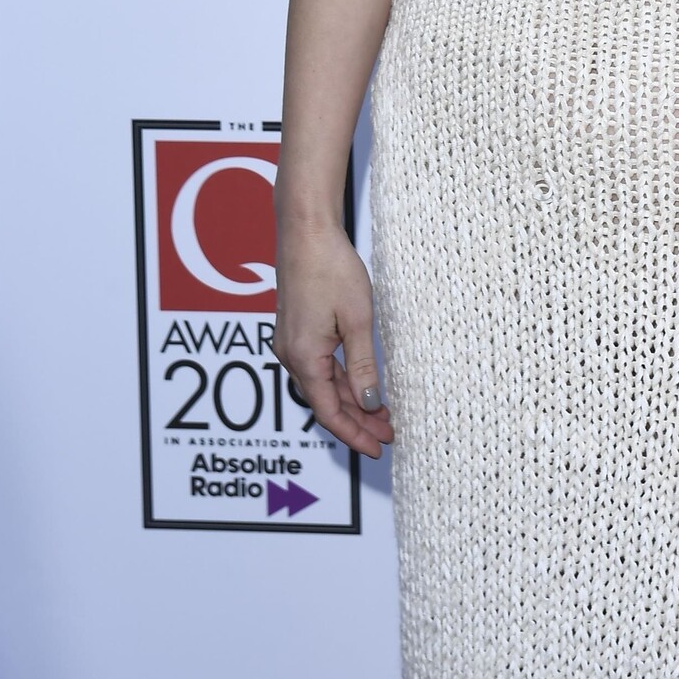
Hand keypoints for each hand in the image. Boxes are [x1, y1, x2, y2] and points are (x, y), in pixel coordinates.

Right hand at [272, 218, 394, 458]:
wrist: (305, 230)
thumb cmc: (331, 268)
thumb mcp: (357, 319)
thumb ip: (362, 365)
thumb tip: (370, 404)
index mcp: (304, 358)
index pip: (330, 413)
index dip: (354, 435)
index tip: (378, 448)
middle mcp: (291, 355)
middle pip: (325, 402)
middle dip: (357, 421)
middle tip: (388, 433)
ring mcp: (290, 342)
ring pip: (322, 385)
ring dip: (351, 401)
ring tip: (381, 412)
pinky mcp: (295, 329)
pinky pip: (317, 366)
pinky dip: (340, 380)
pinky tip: (359, 382)